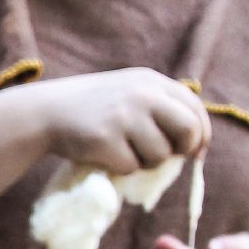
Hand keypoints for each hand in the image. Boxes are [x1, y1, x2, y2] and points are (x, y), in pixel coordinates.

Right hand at [37, 69, 211, 175]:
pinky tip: (104, 153)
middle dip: (185, 149)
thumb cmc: (95, 108)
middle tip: (170, 157)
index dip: (201, 133)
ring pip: (160, 155)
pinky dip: (121, 167)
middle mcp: (142, 94)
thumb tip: (196, 145)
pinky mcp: (106, 139)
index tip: (196, 151)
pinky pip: (132, 167)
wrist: (47, 111)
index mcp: (151, 81)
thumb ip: (161, 108)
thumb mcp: (130, 93)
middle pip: (188, 130)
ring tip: (123, 149)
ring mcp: (124, 116)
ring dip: (146, 162)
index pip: (195, 108)